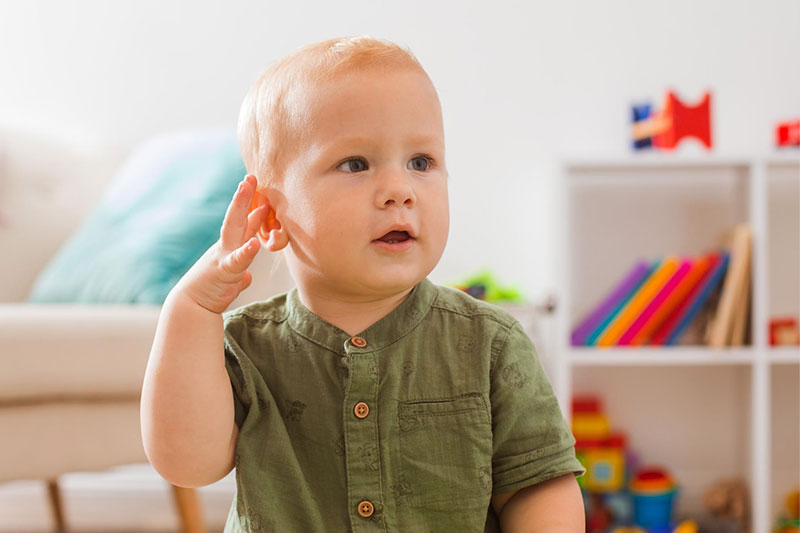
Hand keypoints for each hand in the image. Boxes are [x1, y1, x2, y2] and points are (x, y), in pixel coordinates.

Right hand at [172, 174, 270, 313]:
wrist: (192, 307)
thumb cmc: (210, 291)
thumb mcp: (230, 280)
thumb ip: (239, 273)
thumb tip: (247, 277)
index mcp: (230, 246)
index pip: (243, 222)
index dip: (250, 204)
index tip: (256, 185)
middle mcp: (226, 246)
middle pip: (237, 217)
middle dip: (244, 196)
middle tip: (251, 176)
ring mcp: (225, 256)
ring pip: (236, 230)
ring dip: (244, 211)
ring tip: (252, 195)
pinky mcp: (225, 272)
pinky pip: (237, 261)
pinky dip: (246, 252)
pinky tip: (255, 243)